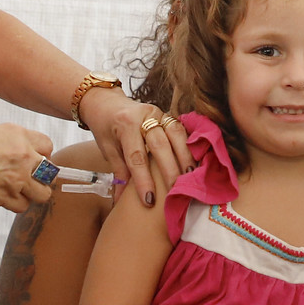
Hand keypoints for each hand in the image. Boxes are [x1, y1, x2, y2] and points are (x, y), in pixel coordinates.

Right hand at [0, 123, 53, 210]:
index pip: (48, 146)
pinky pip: (22, 206)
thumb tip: (25, 155)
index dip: (42, 156)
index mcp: (18, 135)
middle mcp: (22, 155)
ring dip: (31, 194)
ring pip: (42, 194)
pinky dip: (13, 205)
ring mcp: (16, 177)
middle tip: (25, 179)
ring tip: (14, 191)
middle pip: (50, 172)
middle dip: (40, 178)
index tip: (33, 162)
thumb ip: (12, 144)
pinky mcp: (5, 197)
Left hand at [79, 88, 194, 207]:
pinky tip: (197, 159)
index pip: (136, 156)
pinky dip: (190, 145)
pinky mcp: (168, 114)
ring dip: (185, 157)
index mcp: (125, 125)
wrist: (107, 102)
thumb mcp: (108, 149)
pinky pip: (183, 129)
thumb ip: (119, 173)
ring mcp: (159, 113)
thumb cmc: (106, 128)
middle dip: (169, 169)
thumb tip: (121, 202)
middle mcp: (144, 116)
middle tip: (176, 190)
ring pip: (176, 134)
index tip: (149, 200)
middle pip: (160, 144)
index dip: (144, 179)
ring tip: (191, 176)